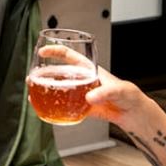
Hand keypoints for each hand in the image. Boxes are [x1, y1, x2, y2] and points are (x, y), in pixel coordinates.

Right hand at [35, 46, 150, 125]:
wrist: (133, 114)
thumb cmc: (130, 96)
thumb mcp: (120, 90)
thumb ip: (105, 92)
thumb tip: (90, 97)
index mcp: (90, 69)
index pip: (70, 56)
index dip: (55, 51)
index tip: (43, 51)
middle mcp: (83, 79)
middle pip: (59, 73)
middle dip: (44, 74)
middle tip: (32, 78)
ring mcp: (81, 93)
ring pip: (59, 89)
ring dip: (45, 91)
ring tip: (33, 95)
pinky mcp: (81, 107)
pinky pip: (64, 106)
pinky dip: (54, 108)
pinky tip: (46, 111)